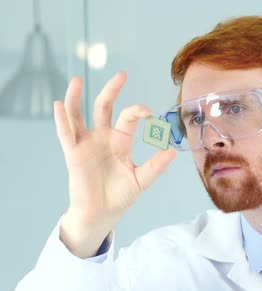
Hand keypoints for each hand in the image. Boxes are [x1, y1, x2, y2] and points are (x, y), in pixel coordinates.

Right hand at [54, 72, 175, 257]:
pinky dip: (61, 119)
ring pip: (78, 115)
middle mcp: (102, 138)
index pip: (128, 118)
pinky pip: (65, 134)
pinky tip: (59, 104)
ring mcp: (86, 144)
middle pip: (104, 108)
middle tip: (121, 74)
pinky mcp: (73, 154)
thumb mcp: (141, 179)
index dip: (138, 111)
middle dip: (112, 90)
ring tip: (76, 80)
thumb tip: (172, 152)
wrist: (102, 214)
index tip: (149, 112)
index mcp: (120, 141)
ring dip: (76, 97)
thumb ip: (155, 166)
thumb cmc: (120, 196)